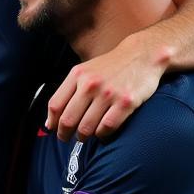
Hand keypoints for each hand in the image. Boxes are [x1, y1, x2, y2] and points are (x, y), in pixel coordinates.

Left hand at [46, 31, 166, 140]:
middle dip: (65, 134)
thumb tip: (50, 121)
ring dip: (83, 136)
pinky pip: (107, 127)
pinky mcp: (126, 102)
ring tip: (85, 135)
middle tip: (68, 138)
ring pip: (86, 128)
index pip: (55, 105)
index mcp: (77, 75)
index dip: (52, 123)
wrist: (142, 55)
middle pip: (68, 120)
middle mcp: (90, 84)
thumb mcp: (85, 71)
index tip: (54, 130)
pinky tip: (102, 131)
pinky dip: (102, 134)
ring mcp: (109, 94)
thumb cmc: (111, 67)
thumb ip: (68, 92)